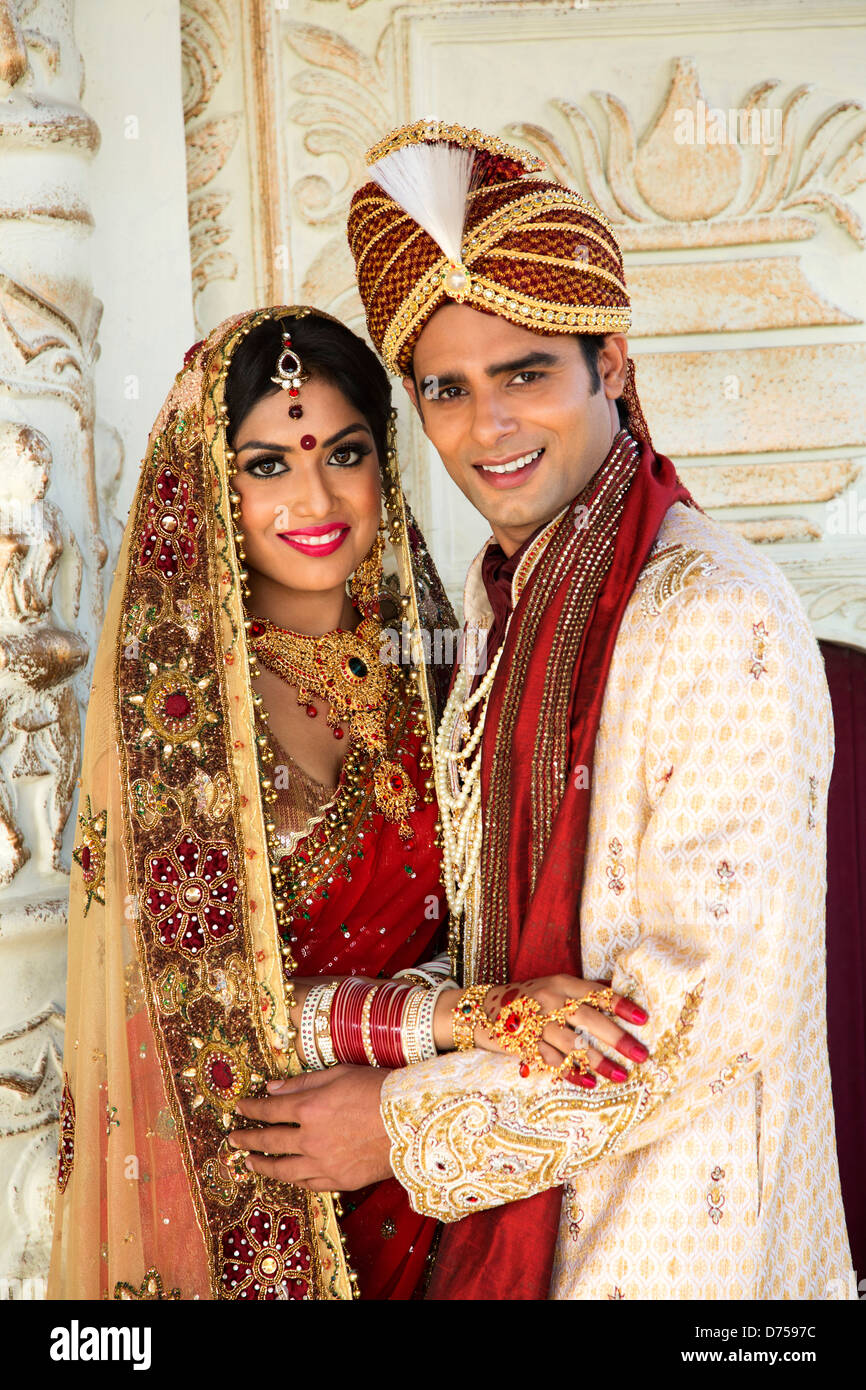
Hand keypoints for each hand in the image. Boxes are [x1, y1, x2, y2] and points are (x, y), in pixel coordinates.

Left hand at [229, 1065, 392, 1190]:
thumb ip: (302, 1083)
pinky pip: (308, 1183)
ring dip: (263, 1165)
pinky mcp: (340, 1181)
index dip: (251, 1109)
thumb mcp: (339, 1074)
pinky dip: (293, 1179)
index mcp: (309, 1108)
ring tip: (250, 1162)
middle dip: (248, 1139)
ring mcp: (324, 1163)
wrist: (413, 1121)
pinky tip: (286, 1176)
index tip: (239, 1109)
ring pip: (284, 1170)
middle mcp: (311, 1138)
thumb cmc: (379, 1089)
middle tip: (233, 1138)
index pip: (270, 1109)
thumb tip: (272, 1087)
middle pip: (270, 1141)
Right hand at [466, 976, 649, 1084]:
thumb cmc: (529, 999)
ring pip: (571, 1043)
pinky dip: (571, 1072)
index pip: (596, 992)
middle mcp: (549, 1000)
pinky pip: (550, 1060)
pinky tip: (589, 1083)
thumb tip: (619, 993)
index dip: (620, 1004)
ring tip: (620, 1076)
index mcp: (561, 983)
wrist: (483, 1010)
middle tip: (640, 1055)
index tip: (643, 1018)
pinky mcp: (523, 1043)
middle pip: (587, 1018)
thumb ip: (584, 991)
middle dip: (616, 1038)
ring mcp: (535, 1022)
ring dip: (597, 1061)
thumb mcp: (555, 987)